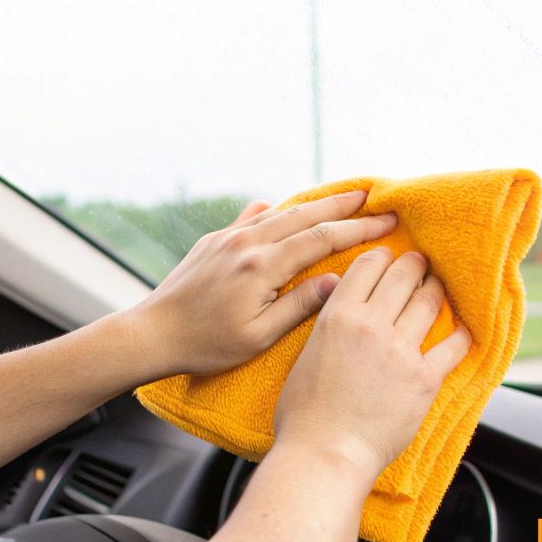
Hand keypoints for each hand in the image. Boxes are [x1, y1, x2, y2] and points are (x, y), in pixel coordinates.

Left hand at [127, 190, 397, 375]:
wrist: (153, 333)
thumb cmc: (207, 344)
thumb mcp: (258, 336)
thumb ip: (299, 306)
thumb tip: (338, 281)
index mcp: (262, 267)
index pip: (322, 239)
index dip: (359, 230)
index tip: (388, 222)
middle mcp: (247, 242)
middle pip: (306, 215)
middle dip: (344, 205)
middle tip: (376, 196)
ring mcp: (228, 237)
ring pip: (280, 212)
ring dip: (314, 203)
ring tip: (341, 197)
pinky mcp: (214, 240)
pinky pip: (252, 217)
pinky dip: (274, 211)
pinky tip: (280, 208)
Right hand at [272, 247, 471, 480]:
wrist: (324, 454)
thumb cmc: (304, 416)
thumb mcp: (305, 355)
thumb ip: (327, 328)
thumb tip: (341, 315)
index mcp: (338, 316)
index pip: (368, 265)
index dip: (383, 256)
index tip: (390, 257)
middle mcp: (372, 325)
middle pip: (403, 275)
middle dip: (415, 264)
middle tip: (421, 263)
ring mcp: (401, 350)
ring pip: (429, 301)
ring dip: (437, 288)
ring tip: (438, 286)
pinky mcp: (425, 379)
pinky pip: (454, 345)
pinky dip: (463, 332)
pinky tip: (465, 327)